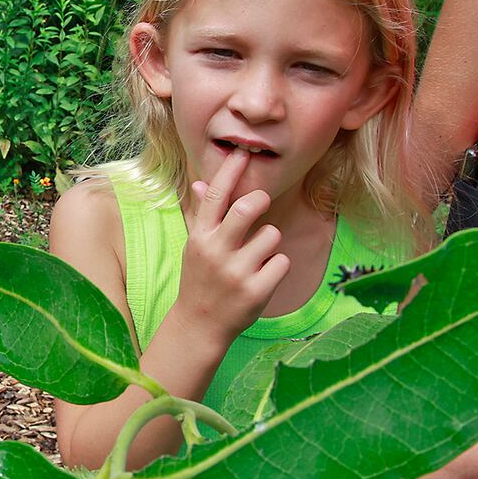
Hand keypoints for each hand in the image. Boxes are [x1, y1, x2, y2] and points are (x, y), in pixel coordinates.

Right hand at [177, 148, 290, 342]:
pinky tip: (262, 277)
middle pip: (246, 209)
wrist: (198, 325)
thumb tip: (201, 184)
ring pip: (271, 235)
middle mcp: (216, 252)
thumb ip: (202, 215)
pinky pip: (282, 261)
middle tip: (261, 202)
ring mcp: (235, 273)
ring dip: (269, 243)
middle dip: (260, 200)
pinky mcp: (255, 292)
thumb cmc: (200, 280)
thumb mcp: (196, 247)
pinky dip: (277, 266)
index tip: (243, 153)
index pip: (215, 198)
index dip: (230, 172)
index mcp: (200, 237)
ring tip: (256, 258)